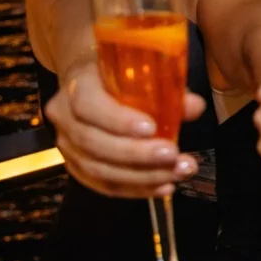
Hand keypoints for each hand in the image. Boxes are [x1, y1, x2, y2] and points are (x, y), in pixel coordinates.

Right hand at [45, 61, 201, 197]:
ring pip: (98, 170)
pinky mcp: (77, 166)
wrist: (90, 81)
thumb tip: (195, 106)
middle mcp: (65, 118)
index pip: (89, 106)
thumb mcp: (142, 72)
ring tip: (176, 174)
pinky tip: (163, 188)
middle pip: (94, 143)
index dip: (118, 121)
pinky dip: (136, 189)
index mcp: (77, 86)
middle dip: (136, 154)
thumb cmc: (120, 75)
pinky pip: (104, 184)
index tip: (152, 129)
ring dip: (142, 177)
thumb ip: (168, 89)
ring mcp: (67, 145)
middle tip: (172, 156)